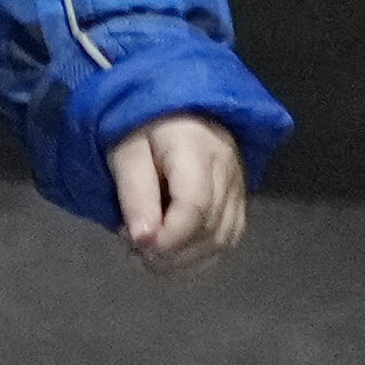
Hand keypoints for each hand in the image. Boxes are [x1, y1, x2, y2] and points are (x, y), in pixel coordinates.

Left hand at [110, 120, 249, 269]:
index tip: (136, 246)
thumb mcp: (125, 151)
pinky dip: (200, 257)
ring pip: (222, 241)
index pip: (195, 207)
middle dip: (170, 253)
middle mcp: (228, 169)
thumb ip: (135, 193)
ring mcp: (239, 186)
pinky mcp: (239, 199)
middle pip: (210, 230)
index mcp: (197, 148)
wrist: (172, 104)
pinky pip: (227, 239)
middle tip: (134, 251)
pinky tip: (173, 257)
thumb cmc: (141, 124)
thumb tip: (143, 241)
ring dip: (184, 261)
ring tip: (148, 256)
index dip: (168, 238)